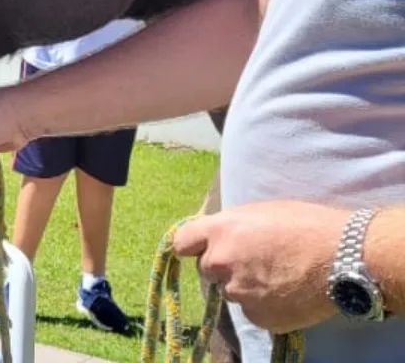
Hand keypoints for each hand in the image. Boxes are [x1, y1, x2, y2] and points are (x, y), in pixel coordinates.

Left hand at [173, 200, 346, 333]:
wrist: (346, 257)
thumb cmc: (309, 225)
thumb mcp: (263, 211)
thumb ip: (234, 225)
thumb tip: (220, 234)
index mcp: (221, 230)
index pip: (182, 242)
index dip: (192, 245)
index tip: (201, 248)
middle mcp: (222, 261)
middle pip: (207, 269)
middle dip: (224, 266)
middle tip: (253, 262)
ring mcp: (238, 292)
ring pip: (231, 292)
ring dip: (245, 287)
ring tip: (277, 277)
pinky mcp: (258, 316)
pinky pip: (252, 311)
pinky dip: (265, 306)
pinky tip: (287, 294)